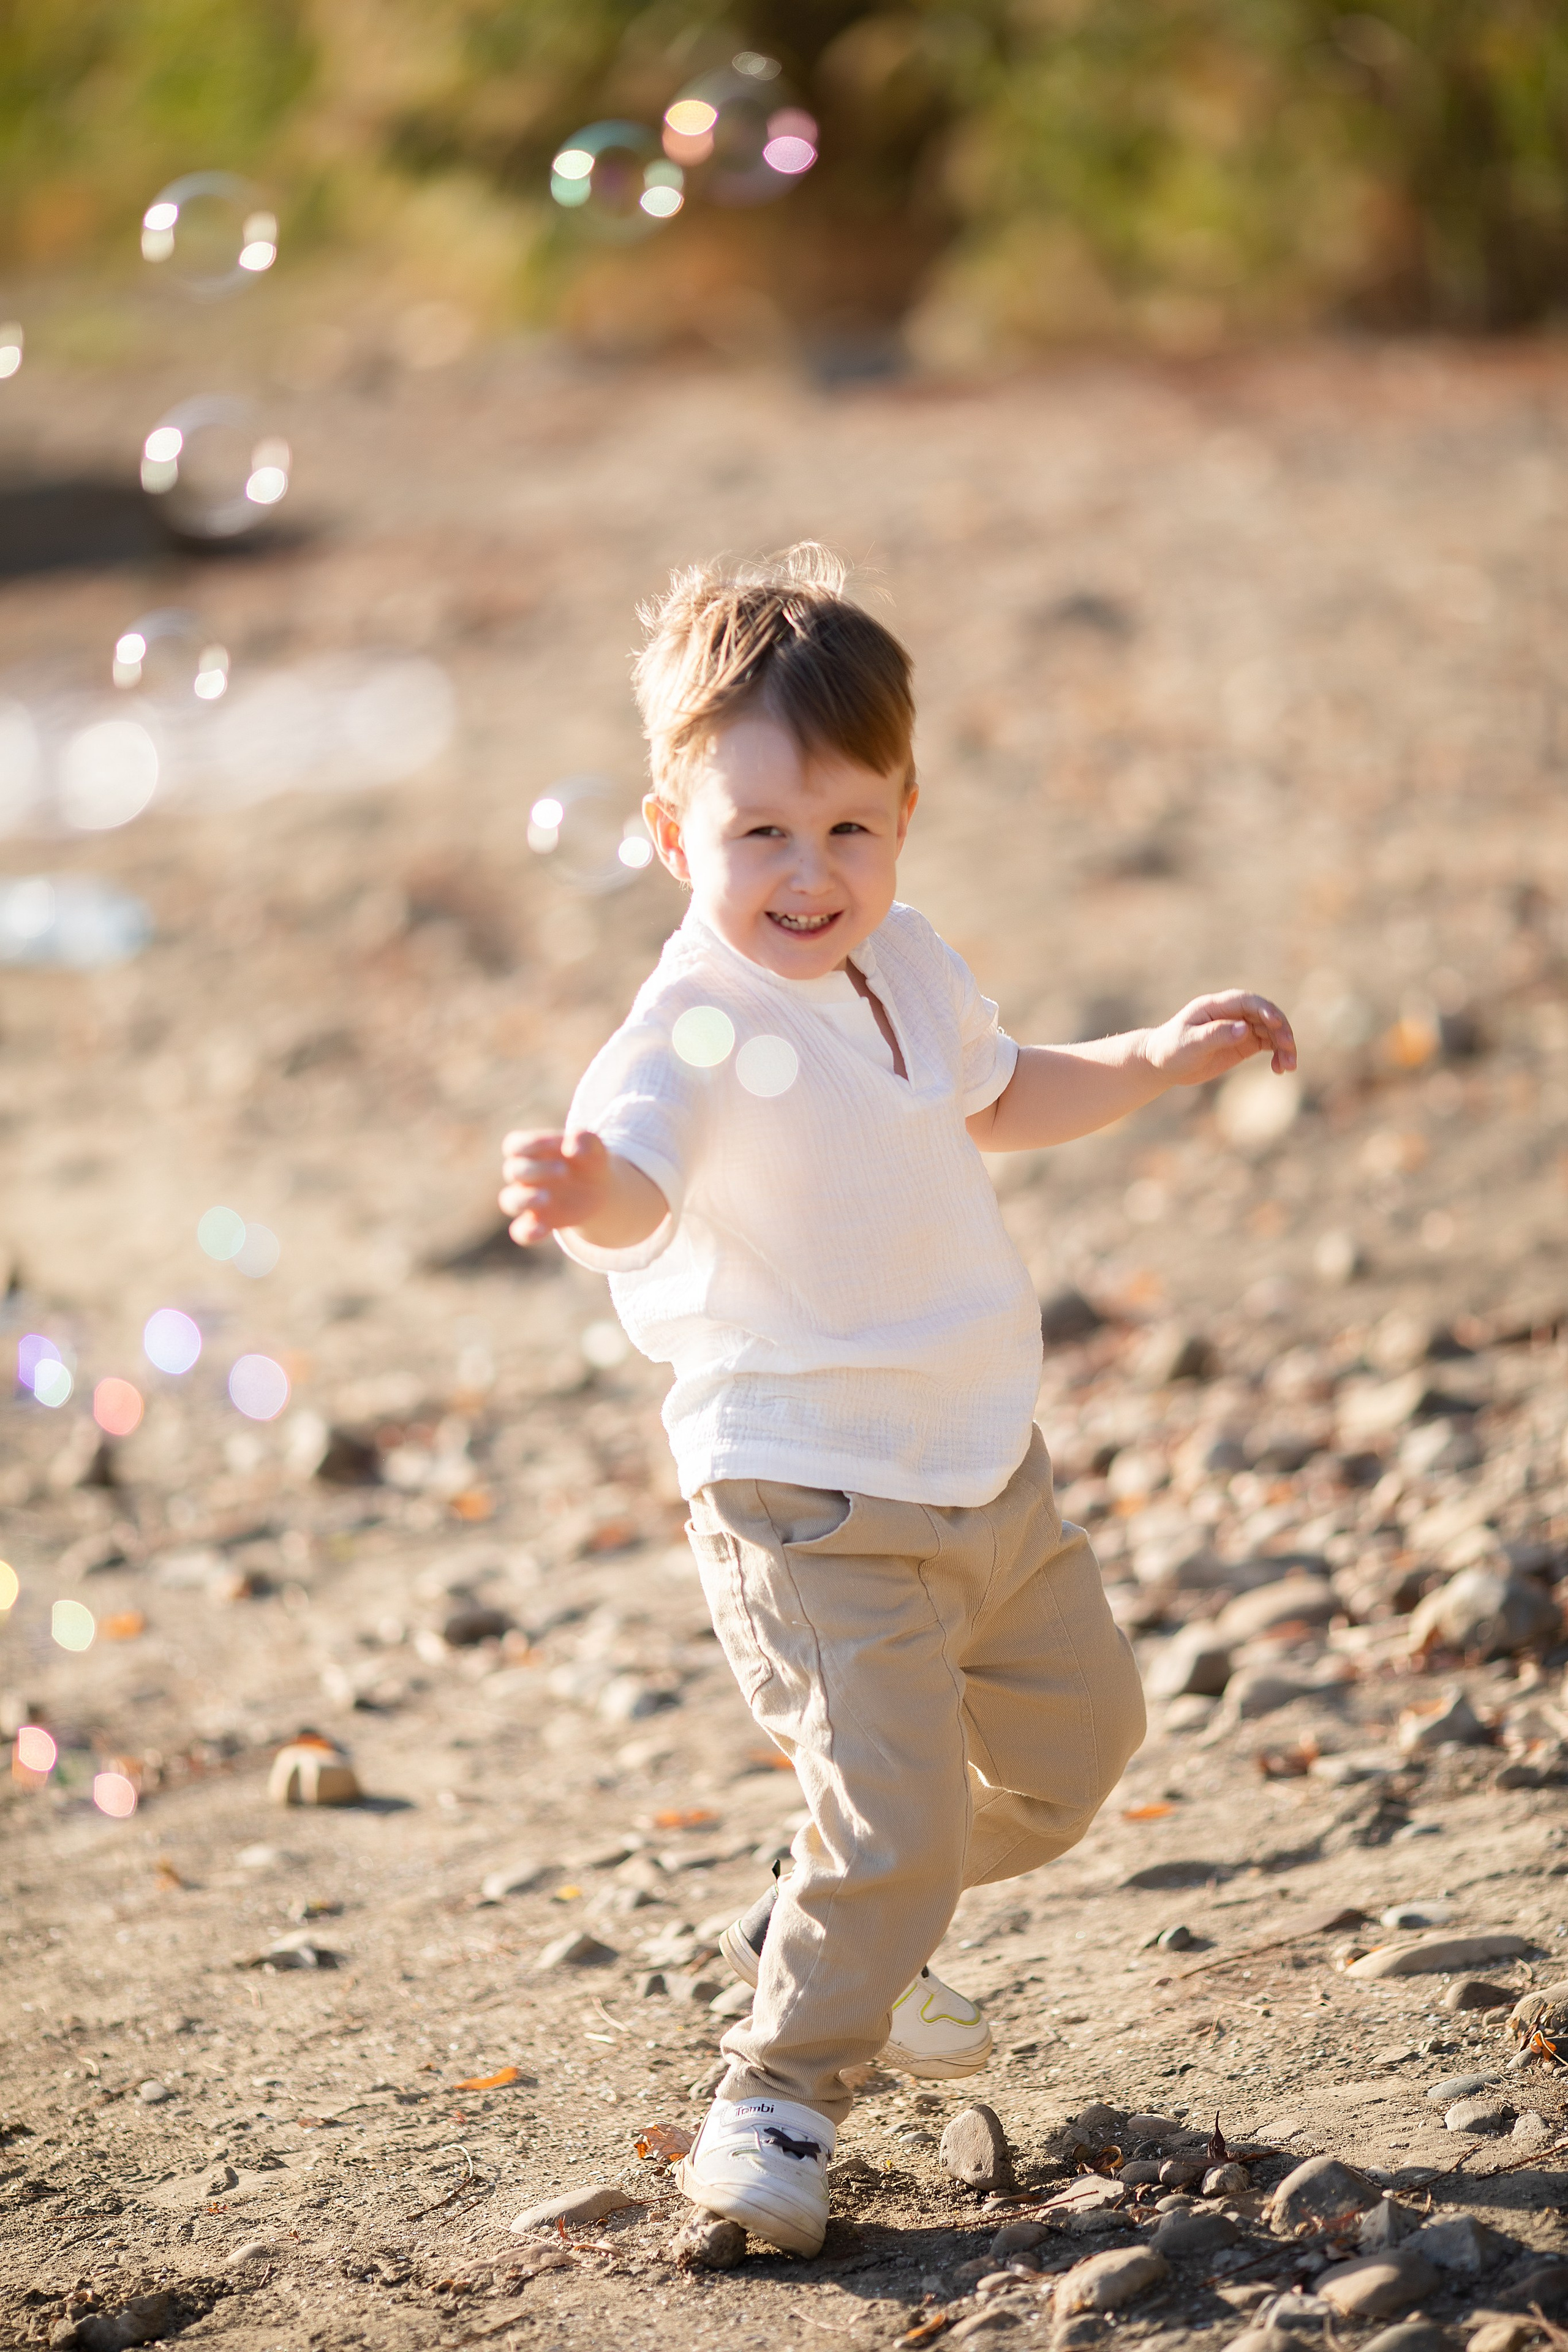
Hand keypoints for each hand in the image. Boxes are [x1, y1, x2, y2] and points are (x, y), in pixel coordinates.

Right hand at [499, 1128, 612, 1243]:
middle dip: (536, 1170)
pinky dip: (527, 1232)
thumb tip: (572, 1148)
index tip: (560, 1145)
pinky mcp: (537, 1222)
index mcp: (532, 1151)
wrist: (600, 1189)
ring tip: (547, 1198)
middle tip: (563, 1171)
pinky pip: (520, 1231)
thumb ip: (584, 1140)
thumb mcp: (594, 1147)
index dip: (532, 1143)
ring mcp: (528, 1200)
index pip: (514, 1145)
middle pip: (513, 1171)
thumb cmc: (589, 1160)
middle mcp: (524, 1176)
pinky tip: (544, 1228)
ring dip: (524, 1199)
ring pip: (508, 1201)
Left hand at [1143, 991, 1296, 1086]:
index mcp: (1216, 1006)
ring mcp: (1239, 1027)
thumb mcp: (1190, 1043)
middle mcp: (1231, 1013)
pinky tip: (1280, 1069)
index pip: (1247, 1002)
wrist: (1162, 1063)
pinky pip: (1267, 1044)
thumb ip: (1216, 1035)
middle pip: (1265, 1015)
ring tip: (1288, 1066)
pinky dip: (1277, 1054)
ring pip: (1271, 1031)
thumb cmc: (1170, 1049)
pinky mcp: (1243, 1043)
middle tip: (1288, 1050)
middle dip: (1281, 1031)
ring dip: (1284, 1045)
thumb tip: (1244, 1028)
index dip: (1265, 1010)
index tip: (1277, 1024)